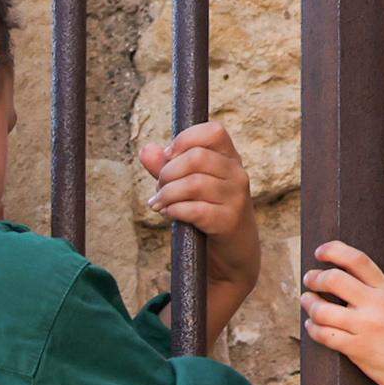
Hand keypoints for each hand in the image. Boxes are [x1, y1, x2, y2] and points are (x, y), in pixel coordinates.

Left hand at [136, 117, 254, 266]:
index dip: (185, 139)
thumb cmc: (208, 213)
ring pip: (194, 183)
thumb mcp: (187, 187)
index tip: (168, 157)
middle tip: (159, 188)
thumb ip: (166, 168)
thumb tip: (146, 149)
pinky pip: (196, 210)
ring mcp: (236, 197)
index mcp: (229, 158)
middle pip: (197, 157)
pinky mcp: (229, 221)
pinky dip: (175, 211)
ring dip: (167, 194)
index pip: (213, 131)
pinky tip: (169, 214)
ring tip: (159, 204)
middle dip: (168, 172)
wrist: (232, 253)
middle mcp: (237, 173)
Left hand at [300, 240, 383, 384]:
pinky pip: (324, 335)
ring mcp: (366, 327)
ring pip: (322, 309)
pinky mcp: (358, 350)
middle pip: (334, 279)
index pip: (358, 260)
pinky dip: (313, 329)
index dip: (334, 251)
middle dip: (315, 278)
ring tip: (307, 302)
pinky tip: (312, 327)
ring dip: (309, 304)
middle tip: (309, 280)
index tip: (320, 251)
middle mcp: (377, 305)